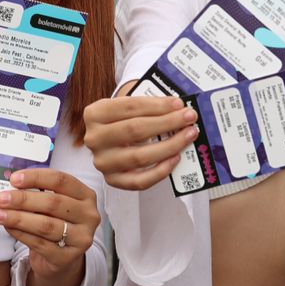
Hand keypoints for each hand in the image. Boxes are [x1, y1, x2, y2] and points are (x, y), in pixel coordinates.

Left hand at [0, 168, 99, 279]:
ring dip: (18, 218)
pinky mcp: (67, 257)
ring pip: (46, 225)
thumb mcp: (54, 205)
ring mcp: (81, 238)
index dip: (36, 177)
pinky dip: (20, 234)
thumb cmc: (55, 223)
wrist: (62, 258)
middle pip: (53, 203)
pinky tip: (8, 227)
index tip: (14, 179)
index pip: (61, 180)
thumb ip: (38, 194)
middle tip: (1, 198)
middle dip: (23, 199)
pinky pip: (39, 243)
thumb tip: (10, 187)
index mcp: (86, 195)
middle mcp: (89, 215)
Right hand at [83, 90, 199, 190]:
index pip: (130, 107)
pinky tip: (176, 158)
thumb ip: (150, 106)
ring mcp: (102, 161)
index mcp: (95, 113)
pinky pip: (140, 181)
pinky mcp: (112, 180)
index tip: (179, 104)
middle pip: (135, 130)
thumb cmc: (123, 119)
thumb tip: (180, 110)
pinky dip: (161, 171)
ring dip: (169, 146)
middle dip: (167, 122)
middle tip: (189, 118)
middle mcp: (94, 138)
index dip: (158, 105)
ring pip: (140, 157)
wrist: (110, 138)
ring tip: (188, 135)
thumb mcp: (128, 106)